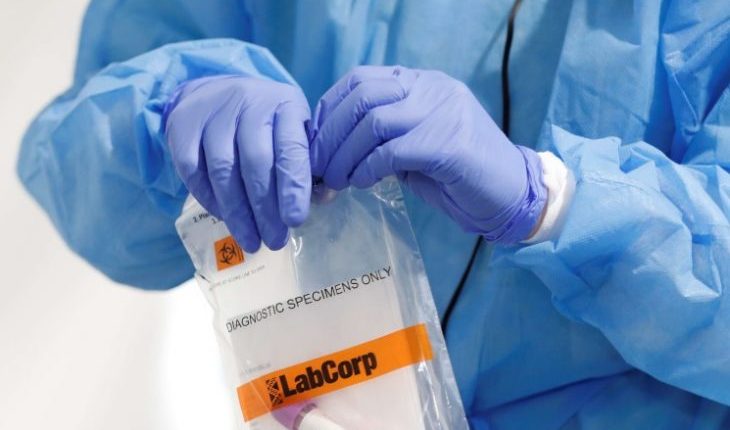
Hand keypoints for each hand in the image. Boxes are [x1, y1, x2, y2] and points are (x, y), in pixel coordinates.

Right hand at [165, 75, 310, 251]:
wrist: (215, 90)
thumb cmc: (265, 120)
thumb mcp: (293, 128)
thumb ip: (306, 163)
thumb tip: (322, 202)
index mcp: (285, 104)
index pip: (291, 148)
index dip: (293, 186)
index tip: (295, 220)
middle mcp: (249, 103)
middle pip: (256, 162)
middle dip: (265, 208)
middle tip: (274, 240)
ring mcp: (213, 113)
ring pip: (223, 169)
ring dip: (237, 212)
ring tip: (251, 240)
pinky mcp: (183, 125)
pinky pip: (193, 171)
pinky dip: (209, 199)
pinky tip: (225, 217)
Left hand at [309, 66, 545, 242]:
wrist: (511, 195)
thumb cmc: (459, 175)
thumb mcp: (415, 146)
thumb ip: (382, 137)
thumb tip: (334, 147)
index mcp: (422, 82)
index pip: (361, 79)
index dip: (330, 108)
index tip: (315, 140)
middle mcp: (432, 88)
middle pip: (362, 95)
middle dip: (330, 133)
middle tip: (318, 165)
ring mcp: (443, 111)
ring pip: (373, 121)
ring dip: (344, 154)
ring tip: (335, 180)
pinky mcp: (448, 143)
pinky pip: (391, 151)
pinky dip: (367, 169)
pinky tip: (361, 183)